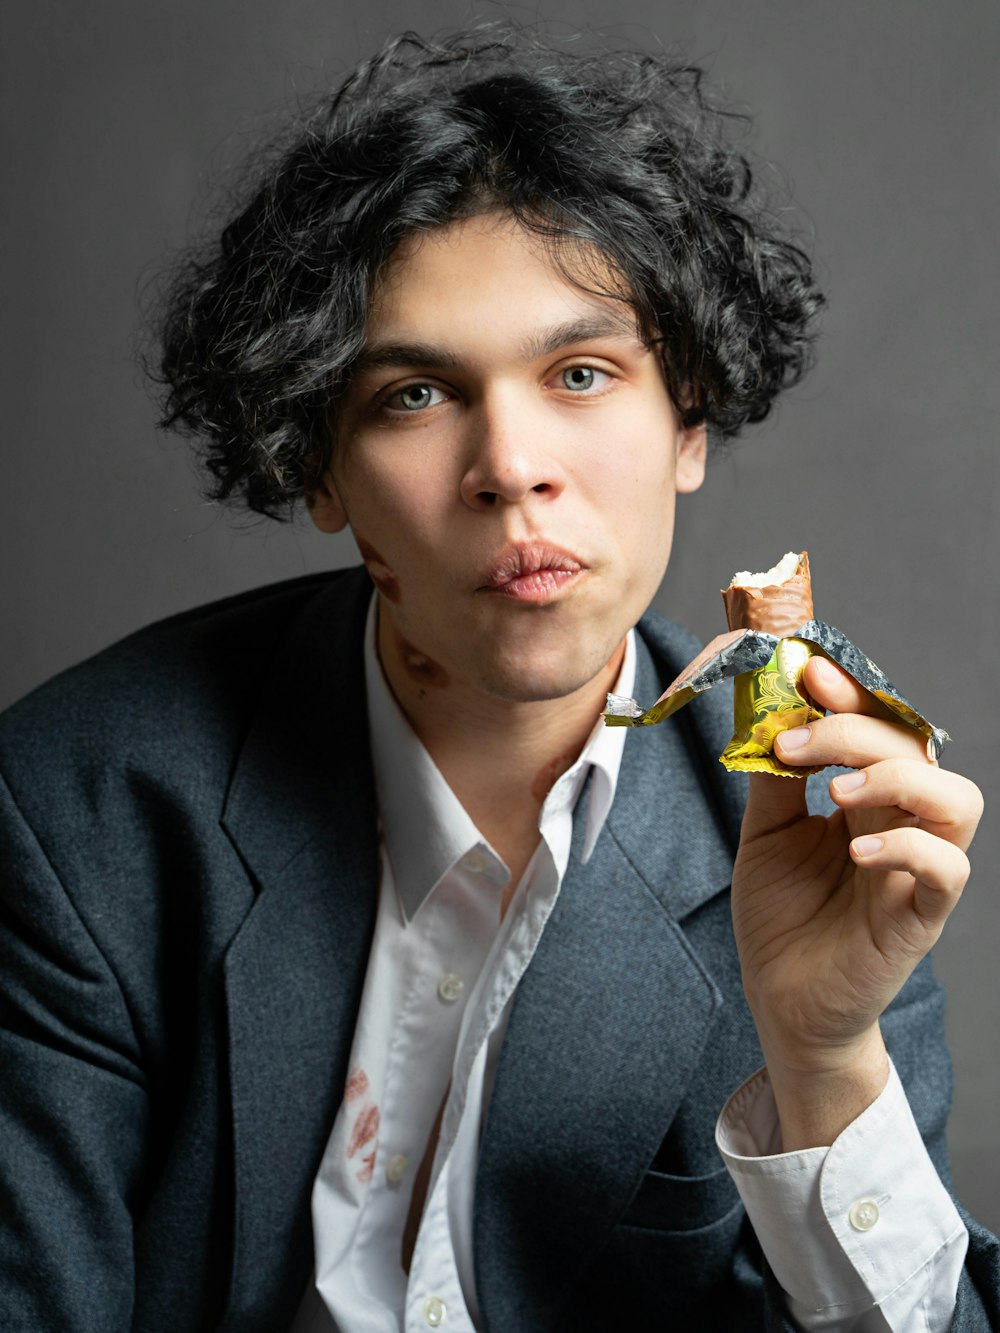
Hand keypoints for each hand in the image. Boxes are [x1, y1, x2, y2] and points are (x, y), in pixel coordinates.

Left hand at [732, 653, 981, 1146]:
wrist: (781, 1001)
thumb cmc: (782, 917)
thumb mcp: (765, 835)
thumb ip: (772, 778)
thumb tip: (764, 710)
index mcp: (867, 796)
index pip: (879, 727)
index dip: (852, 694)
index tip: (808, 670)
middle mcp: (901, 823)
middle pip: (916, 749)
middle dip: (859, 727)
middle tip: (799, 735)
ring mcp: (916, 868)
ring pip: (955, 800)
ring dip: (899, 778)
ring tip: (835, 789)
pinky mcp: (921, 915)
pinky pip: (945, 869)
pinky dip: (907, 848)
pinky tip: (855, 849)